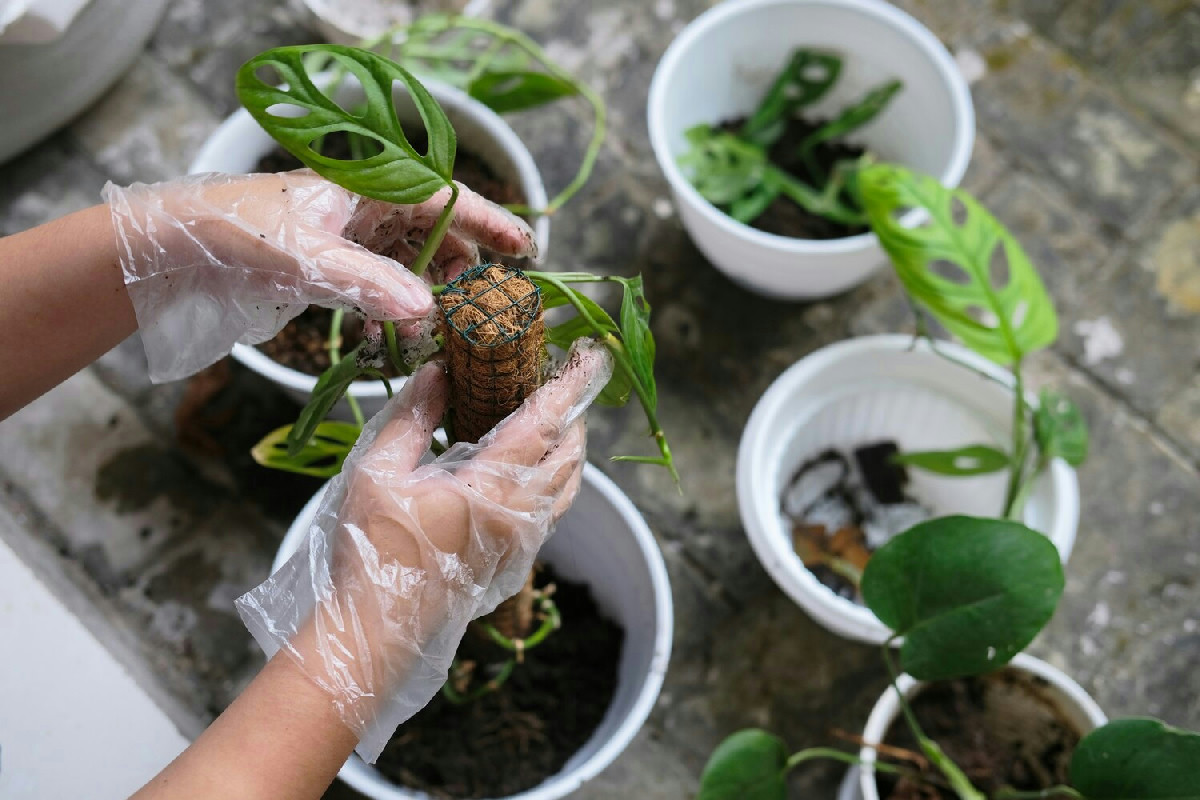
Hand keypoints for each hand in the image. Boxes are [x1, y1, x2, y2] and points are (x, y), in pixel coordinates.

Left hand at [103, 170, 535, 381]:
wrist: (171, 250)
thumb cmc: (236, 235)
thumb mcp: (309, 260)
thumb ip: (371, 285)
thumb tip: (427, 310)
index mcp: (365, 186)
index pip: (443, 197)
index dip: (488, 221)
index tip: (525, 247)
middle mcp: (361, 207)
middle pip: (432, 231)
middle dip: (461, 266)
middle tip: (483, 302)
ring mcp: (344, 237)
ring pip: (406, 262)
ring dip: (424, 294)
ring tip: (440, 328)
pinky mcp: (327, 266)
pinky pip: (375, 286)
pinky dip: (388, 312)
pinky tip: (387, 342)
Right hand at [235, 339, 612, 761]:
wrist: (376, 628)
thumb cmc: (372, 548)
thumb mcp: (377, 470)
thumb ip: (411, 416)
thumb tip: (438, 371)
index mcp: (491, 487)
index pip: (545, 423)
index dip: (570, 386)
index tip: (591, 357)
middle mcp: (520, 515)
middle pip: (569, 455)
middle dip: (574, 415)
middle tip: (563, 384)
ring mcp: (522, 544)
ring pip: (566, 489)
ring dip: (568, 451)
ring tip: (554, 423)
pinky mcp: (514, 565)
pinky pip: (550, 514)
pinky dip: (553, 483)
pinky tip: (527, 473)